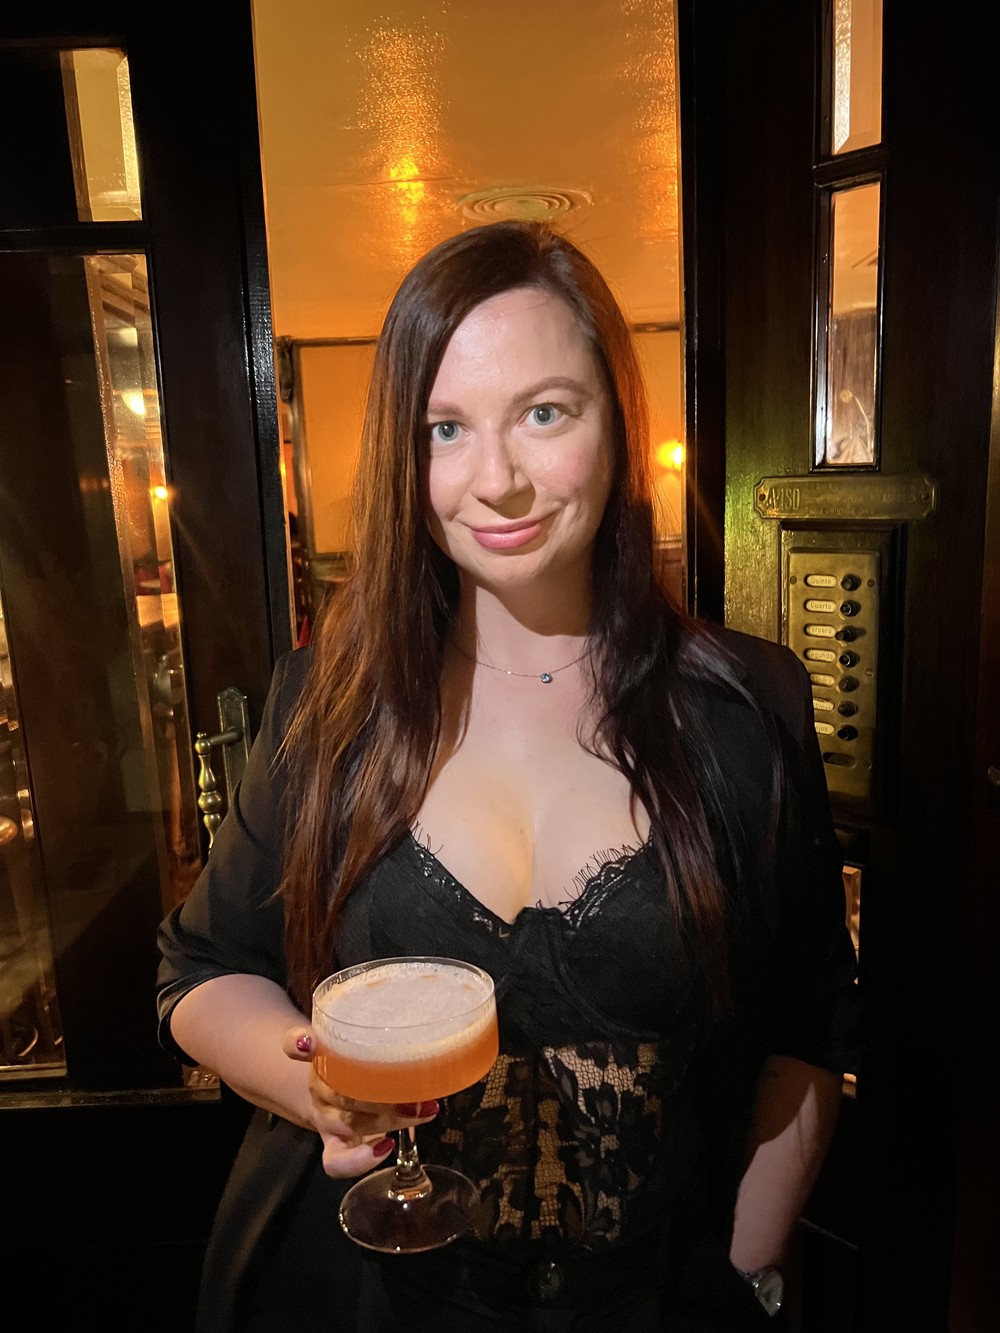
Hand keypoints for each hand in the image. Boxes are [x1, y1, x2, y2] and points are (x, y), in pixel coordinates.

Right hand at [283, 1025, 438, 1178]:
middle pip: (340, 1091)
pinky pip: (337, 1161)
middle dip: (379, 1094)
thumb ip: (366, 1029)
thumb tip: (386, 1010)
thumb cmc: (353, 1067)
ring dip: (386, 1120)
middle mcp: (318, 1088)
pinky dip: (361, 1159)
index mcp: (318, 1058)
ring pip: (348, 1122)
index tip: (308, 1042)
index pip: (295, 1045)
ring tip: (418, 1111)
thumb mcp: (356, 1043)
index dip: (298, 1044)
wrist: (330, 1098)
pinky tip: (387, 1146)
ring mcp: (326, 1118)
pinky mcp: (334, 1145)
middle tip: (416, 1090)